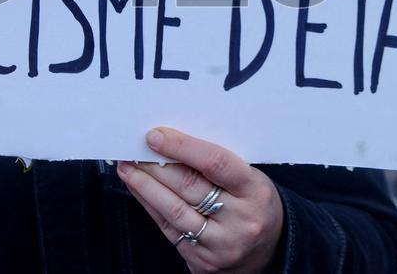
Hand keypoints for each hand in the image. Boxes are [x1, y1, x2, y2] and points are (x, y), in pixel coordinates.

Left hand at [117, 128, 283, 273]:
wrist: (269, 252)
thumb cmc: (253, 204)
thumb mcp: (249, 178)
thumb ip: (217, 163)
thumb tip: (172, 141)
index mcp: (255, 191)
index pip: (215, 163)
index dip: (182, 147)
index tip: (155, 135)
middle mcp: (240, 220)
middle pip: (189, 187)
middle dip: (156, 165)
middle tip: (133, 148)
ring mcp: (220, 245)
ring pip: (174, 211)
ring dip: (145, 187)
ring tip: (127, 168)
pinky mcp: (202, 261)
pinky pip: (169, 230)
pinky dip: (150, 206)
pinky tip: (139, 190)